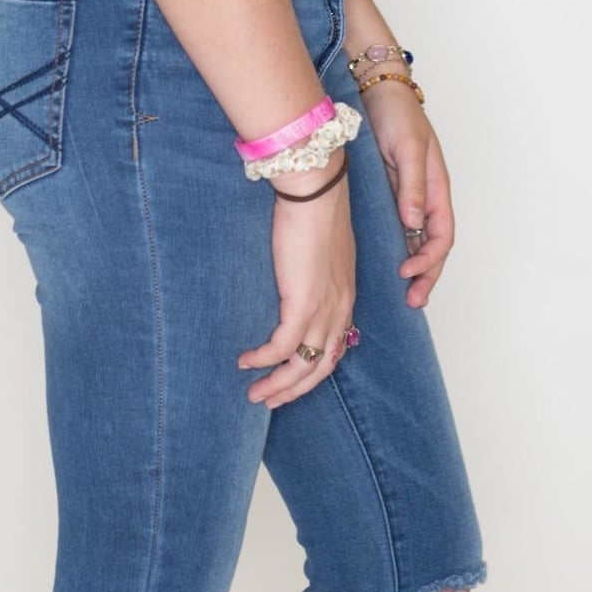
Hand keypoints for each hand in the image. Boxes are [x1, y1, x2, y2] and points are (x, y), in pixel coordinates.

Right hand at [236, 158, 355, 408]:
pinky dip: (263, 359)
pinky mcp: (302, 302)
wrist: (315, 192)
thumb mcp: (322, 248)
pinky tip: (245, 361)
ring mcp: (323, 308)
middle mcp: (339, 308)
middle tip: (269, 399)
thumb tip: (296, 277)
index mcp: (346, 296)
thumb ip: (314, 270)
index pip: (336, 348)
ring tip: (255, 394)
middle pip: (321, 366)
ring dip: (277, 384)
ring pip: (303, 364)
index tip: (292, 380)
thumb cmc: (315, 210)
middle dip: (294, 389)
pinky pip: (282, 346)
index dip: (314, 369)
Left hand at [360, 84, 454, 307]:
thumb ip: (412, 186)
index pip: (442, 235)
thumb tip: (414, 224)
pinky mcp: (393, 192)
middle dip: (428, 275)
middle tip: (413, 302)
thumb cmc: (397, 115)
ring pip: (420, 240)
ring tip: (406, 293)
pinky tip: (391, 263)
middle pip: (435, 245)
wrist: (378, 92)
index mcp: (437, 188)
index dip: (429, 259)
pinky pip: (402, 228)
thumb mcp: (406, 148)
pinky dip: (402, 248)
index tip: (408, 273)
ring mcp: (411, 195)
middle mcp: (427, 196)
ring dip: (417, 267)